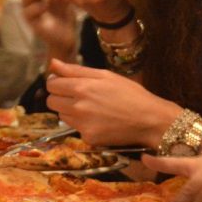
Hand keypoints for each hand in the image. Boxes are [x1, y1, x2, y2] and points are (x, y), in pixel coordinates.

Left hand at [44, 60, 180, 145]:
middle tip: (78, 96)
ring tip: (91, 108)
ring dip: (70, 111)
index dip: (57, 83)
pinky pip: (75, 128)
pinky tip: (99, 120)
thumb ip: (75, 70)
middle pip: (51, 101)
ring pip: (61, 115)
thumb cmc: (130, 94)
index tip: (65, 83)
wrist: (150, 120)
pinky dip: (82, 124)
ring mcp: (83, 124)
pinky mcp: (88, 138)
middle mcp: (79, 106)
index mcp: (82, 87)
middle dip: (60, 97)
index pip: (51, 85)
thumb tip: (53, 63)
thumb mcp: (105, 75)